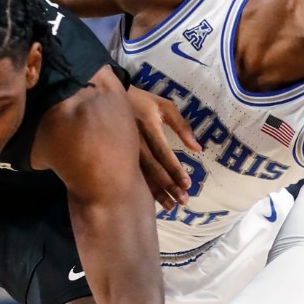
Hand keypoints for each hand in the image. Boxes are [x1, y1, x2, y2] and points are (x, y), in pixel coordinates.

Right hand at [128, 87, 201, 209]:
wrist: (106, 97)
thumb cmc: (142, 101)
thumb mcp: (164, 106)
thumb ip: (182, 126)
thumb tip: (197, 149)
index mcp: (149, 126)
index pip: (164, 153)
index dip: (175, 169)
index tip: (187, 184)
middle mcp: (137, 140)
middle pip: (154, 168)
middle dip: (169, 186)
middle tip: (182, 201)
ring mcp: (125, 149)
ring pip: (142, 175)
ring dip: (157, 192)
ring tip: (170, 206)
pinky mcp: (119, 155)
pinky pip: (132, 174)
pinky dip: (144, 188)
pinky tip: (152, 200)